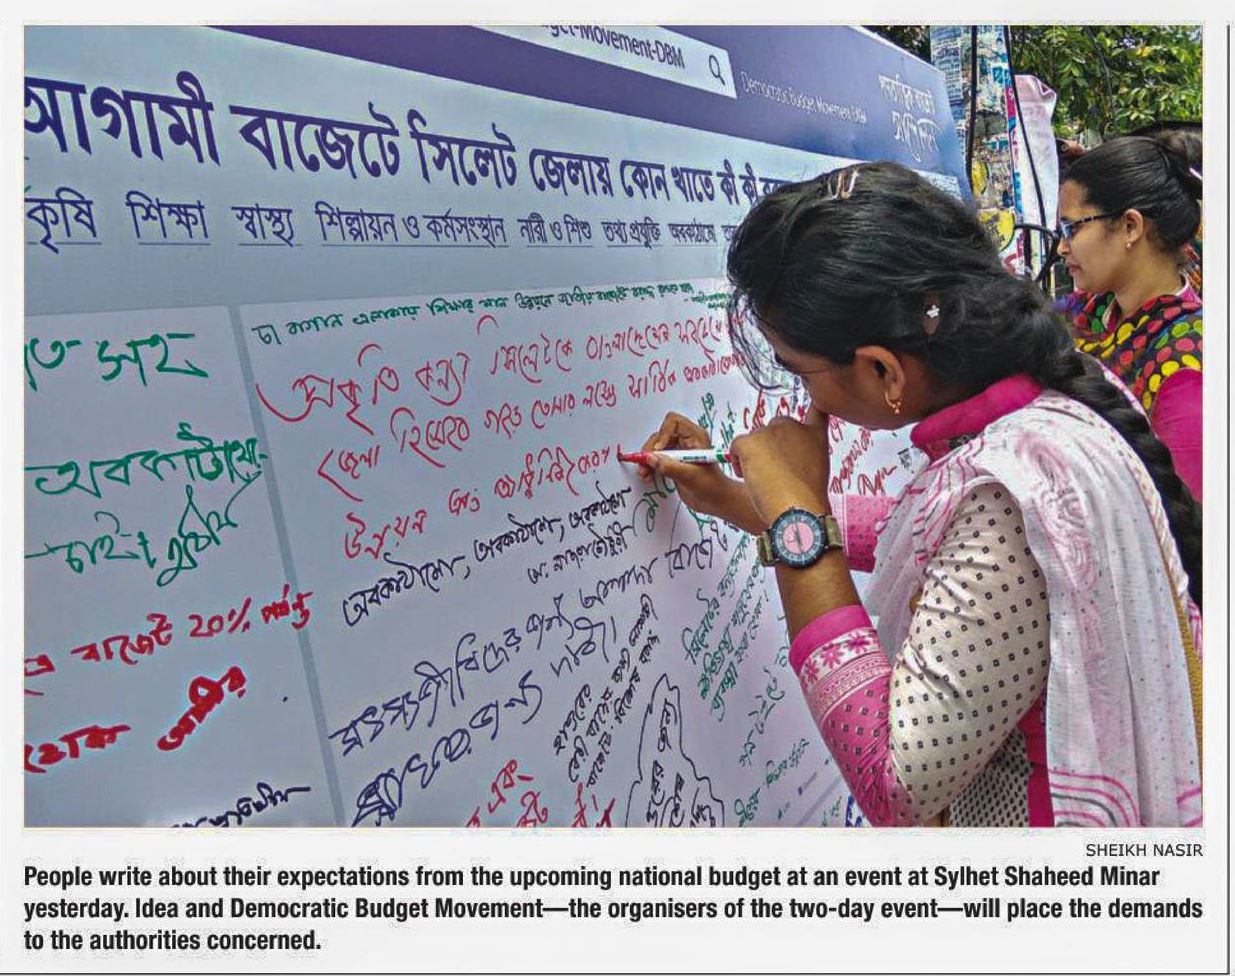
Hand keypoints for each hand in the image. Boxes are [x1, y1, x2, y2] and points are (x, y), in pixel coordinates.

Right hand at [638, 412, 763, 533]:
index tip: (658, 451)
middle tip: (646, 464)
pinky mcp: (673, 462)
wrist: (716, 501)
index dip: (663, 435)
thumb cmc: (712, 487)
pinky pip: (656, 458)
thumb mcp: (690, 476)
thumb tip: (651, 458)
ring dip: (647, 459)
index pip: (673, 422)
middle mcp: (686, 441)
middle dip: (651, 450)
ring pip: (655, 447)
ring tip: (645, 473)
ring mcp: (679, 451)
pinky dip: (650, 466)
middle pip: (660, 435)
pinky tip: (649, 475)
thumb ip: (670, 466)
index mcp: (695, 437)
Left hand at [728, 407, 831, 525]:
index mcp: (815, 434)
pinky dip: (737, 461)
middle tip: (773, 473)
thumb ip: (805, 454)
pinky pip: (736, 446)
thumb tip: (785, 458)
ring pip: (753, 439)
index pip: (817, 409)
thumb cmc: (806, 498)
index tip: (813, 398)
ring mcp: (771, 431)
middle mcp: (794, 426)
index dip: (813, 406)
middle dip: (768, 446)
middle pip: (772, 429)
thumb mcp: (818, 470)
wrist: (798, 509)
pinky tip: (749, 477)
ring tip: (765, 480)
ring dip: (753, 456)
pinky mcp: (751, 441)